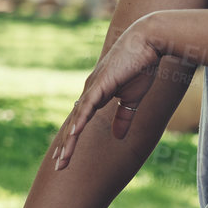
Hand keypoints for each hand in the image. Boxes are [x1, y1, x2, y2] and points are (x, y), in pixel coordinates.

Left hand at [49, 15, 164, 170]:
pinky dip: (79, 121)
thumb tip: (117, 137)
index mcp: (97, 95)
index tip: (65, 158)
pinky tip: (73, 135)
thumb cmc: (142, 66)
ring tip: (62, 159)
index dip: (72, 140)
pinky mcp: (101, 83)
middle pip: (74, 123)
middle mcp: (90, 91)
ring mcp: (93, 87)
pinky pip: (87, 106)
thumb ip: (124, 117)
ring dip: (69, 140)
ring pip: (77, 119)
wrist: (148, 41)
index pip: (80, 121)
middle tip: (58, 166)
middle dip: (65, 146)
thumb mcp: (132, 99)